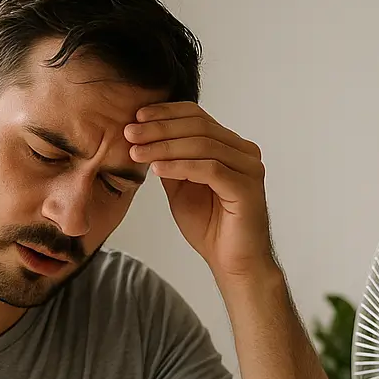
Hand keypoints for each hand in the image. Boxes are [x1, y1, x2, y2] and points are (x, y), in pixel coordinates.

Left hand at [125, 102, 273, 278]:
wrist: (232, 264)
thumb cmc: (210, 229)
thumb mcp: (181, 189)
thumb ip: (170, 163)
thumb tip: (146, 139)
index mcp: (230, 147)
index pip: (197, 117)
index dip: (165, 114)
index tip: (136, 118)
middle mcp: (243, 152)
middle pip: (198, 126)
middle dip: (159, 128)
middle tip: (130, 132)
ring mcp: (248, 167)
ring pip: (202, 145)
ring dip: (164, 147)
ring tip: (136, 151)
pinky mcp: (246, 187)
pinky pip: (209, 169)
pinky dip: (180, 166)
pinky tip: (157, 169)